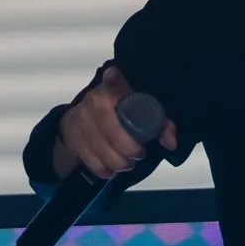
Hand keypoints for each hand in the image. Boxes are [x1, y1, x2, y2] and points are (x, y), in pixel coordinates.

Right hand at [54, 64, 178, 180]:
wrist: (77, 122)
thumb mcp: (138, 112)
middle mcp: (93, 100)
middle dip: (130, 149)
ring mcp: (81, 119)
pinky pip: (91, 161)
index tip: (113, 75)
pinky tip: (112, 169)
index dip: (113, 79)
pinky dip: (105, 170)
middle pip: (113, 131)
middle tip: (139, 154)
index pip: (112, 80)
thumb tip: (171, 143)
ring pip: (103, 150)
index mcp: (111, 89)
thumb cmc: (115, 115)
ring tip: (128, 163)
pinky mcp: (73, 138)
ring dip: (120, 163)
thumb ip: (159, 123)